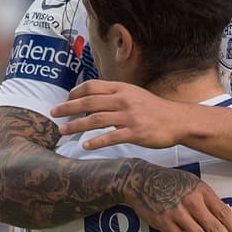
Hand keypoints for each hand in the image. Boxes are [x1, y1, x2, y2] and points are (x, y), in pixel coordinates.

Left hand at [53, 82, 189, 149]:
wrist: (178, 120)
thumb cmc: (154, 109)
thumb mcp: (134, 94)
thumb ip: (115, 95)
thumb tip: (94, 99)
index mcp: (121, 89)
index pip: (92, 86)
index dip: (75, 92)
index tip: (66, 99)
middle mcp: (123, 100)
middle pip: (89, 102)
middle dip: (68, 108)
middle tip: (53, 113)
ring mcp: (129, 117)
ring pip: (96, 120)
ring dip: (76, 125)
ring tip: (63, 131)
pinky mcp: (135, 133)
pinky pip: (110, 137)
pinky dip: (95, 142)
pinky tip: (85, 145)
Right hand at [117, 162, 231, 231]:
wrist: (140, 180)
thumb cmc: (170, 182)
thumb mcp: (192, 184)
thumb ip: (207, 199)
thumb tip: (225, 219)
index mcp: (202, 191)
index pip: (223, 212)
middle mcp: (191, 202)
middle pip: (214, 226)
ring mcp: (177, 213)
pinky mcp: (164, 222)